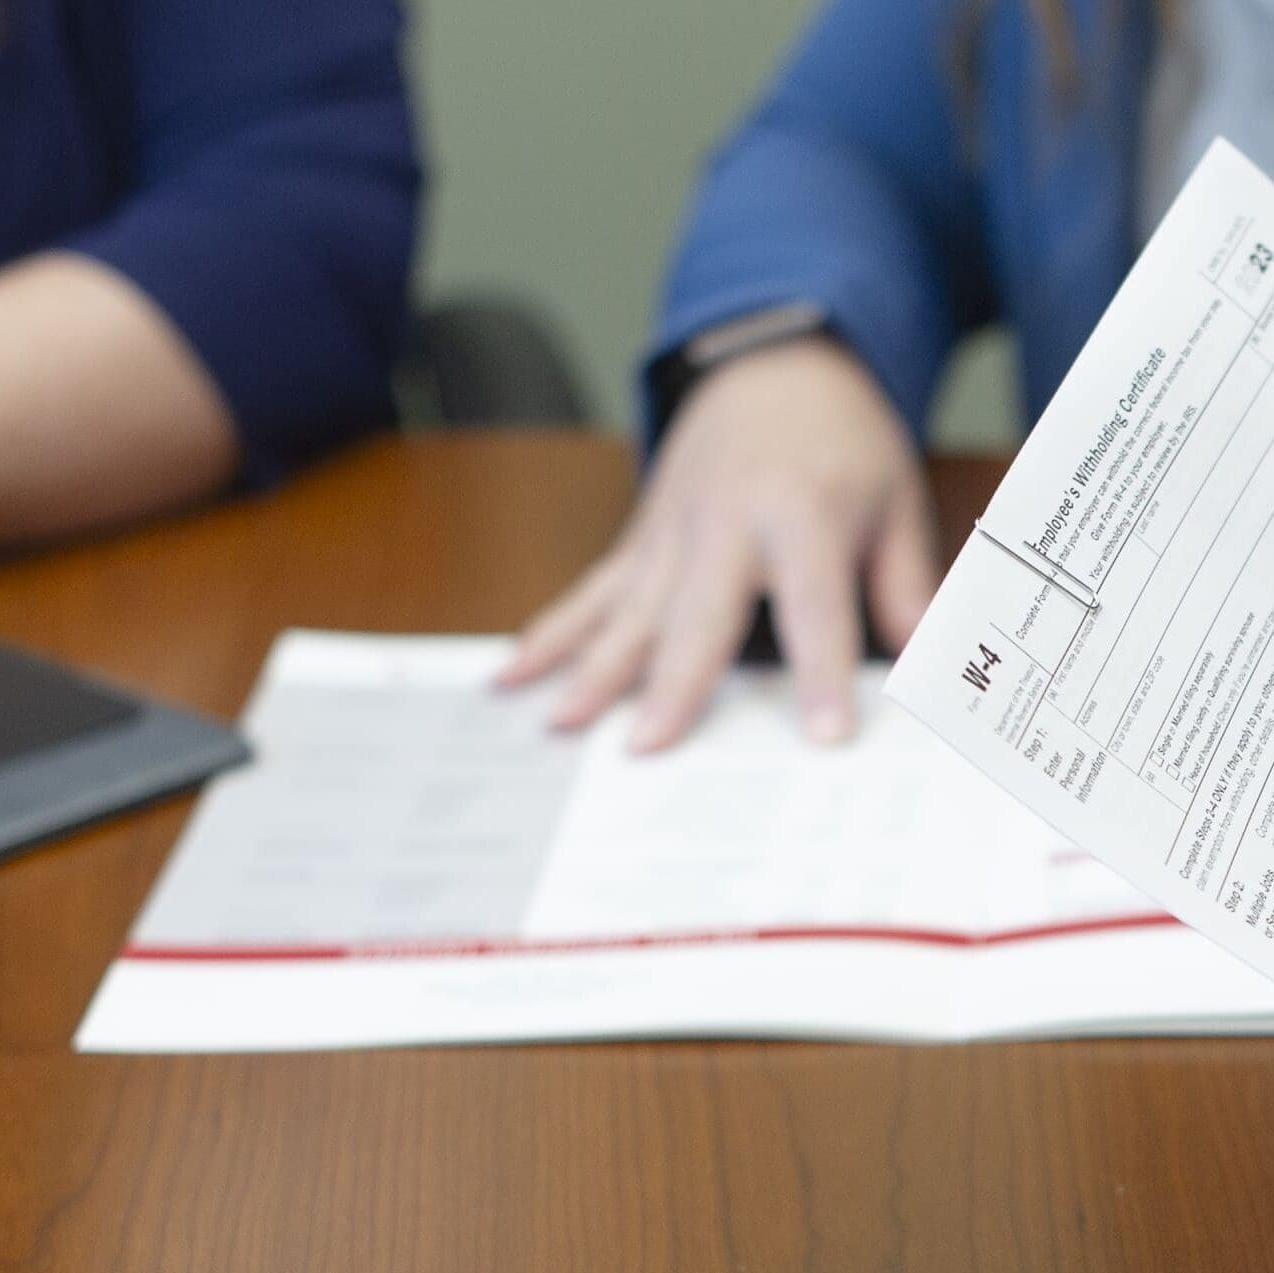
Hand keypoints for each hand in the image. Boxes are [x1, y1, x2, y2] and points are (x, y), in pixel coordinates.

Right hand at [501, 335, 938, 751]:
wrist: (775, 362)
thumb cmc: (841, 440)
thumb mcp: (895, 502)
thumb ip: (905, 588)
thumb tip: (927, 667)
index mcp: (804, 512)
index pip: (816, 604)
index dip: (821, 671)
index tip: (823, 735)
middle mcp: (727, 523)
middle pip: (698, 615)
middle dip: (671, 683)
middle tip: (645, 746)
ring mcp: (672, 534)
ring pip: (627, 611)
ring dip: (589, 670)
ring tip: (559, 724)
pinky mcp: (640, 543)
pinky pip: (591, 593)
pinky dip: (549, 635)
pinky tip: (511, 674)